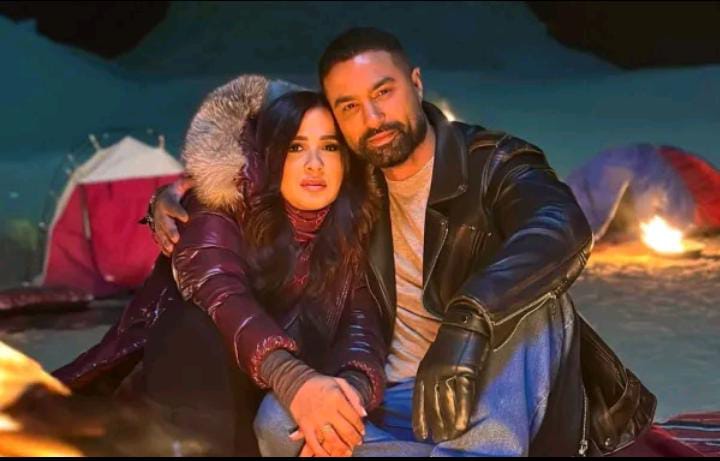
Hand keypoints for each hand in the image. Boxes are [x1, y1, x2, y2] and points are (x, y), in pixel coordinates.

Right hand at [152, 176, 192, 255]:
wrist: (161, 199)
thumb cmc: (177, 192)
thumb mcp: (181, 185)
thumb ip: (189, 183)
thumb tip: (199, 179)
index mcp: (168, 201)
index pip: (172, 206)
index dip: (178, 212)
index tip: (186, 218)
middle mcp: (161, 213)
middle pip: (165, 223)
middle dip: (170, 231)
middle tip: (177, 238)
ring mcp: (158, 223)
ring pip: (161, 233)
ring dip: (166, 242)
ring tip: (172, 249)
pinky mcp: (158, 231)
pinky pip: (159, 240)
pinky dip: (163, 247)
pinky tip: (169, 254)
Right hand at [288, 376, 365, 456]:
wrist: (297, 383)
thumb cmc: (321, 383)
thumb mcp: (340, 383)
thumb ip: (354, 397)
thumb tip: (364, 414)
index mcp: (336, 398)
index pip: (354, 417)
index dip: (360, 426)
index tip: (362, 430)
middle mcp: (326, 410)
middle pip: (346, 430)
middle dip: (355, 438)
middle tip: (358, 441)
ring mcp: (315, 420)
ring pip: (332, 440)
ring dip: (343, 447)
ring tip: (348, 450)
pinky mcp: (305, 427)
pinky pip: (314, 444)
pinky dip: (322, 453)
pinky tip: (329, 455)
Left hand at [412, 307, 489, 442]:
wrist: (465, 325)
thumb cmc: (450, 346)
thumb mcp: (433, 361)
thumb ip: (430, 380)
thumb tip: (431, 403)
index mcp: (423, 371)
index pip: (418, 400)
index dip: (420, 418)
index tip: (421, 434)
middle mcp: (433, 373)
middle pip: (433, 405)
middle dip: (436, 424)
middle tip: (439, 439)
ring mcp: (449, 372)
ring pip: (447, 403)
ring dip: (448, 423)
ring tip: (450, 437)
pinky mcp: (465, 371)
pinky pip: (463, 396)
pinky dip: (462, 412)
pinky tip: (461, 425)